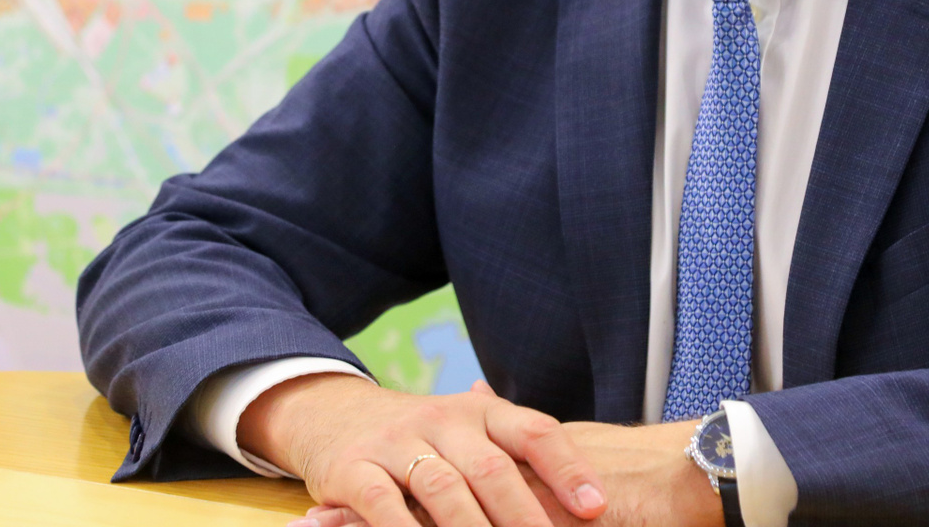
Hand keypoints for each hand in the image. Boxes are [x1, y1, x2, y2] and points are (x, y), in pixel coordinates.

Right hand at [287, 387, 718, 526]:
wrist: (332, 413)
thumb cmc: (422, 437)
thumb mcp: (468, 432)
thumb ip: (518, 452)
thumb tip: (596, 494)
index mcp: (481, 412)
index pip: (535, 431)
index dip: (568, 468)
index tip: (596, 508)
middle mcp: (443, 419)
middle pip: (493, 467)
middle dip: (526, 515)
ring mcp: (397, 442)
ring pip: (443, 488)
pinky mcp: (354, 470)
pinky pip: (383, 506)